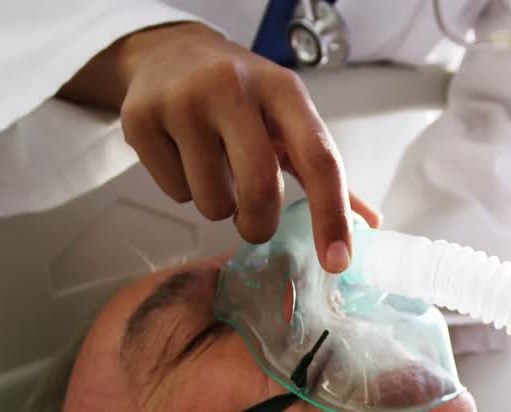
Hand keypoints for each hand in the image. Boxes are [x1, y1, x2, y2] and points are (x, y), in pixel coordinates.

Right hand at [58, 22, 377, 271]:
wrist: (171, 52)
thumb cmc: (243, 95)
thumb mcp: (288, 117)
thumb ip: (325, 171)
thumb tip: (369, 224)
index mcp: (283, 90)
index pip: (318, 159)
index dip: (331, 215)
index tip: (337, 261)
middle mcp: (234, 88)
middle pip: (261, 189)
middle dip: (260, 224)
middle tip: (256, 223)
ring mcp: (183, 101)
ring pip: (212, 201)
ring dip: (220, 205)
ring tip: (216, 170)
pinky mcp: (141, 119)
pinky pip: (175, 193)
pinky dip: (184, 190)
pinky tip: (184, 156)